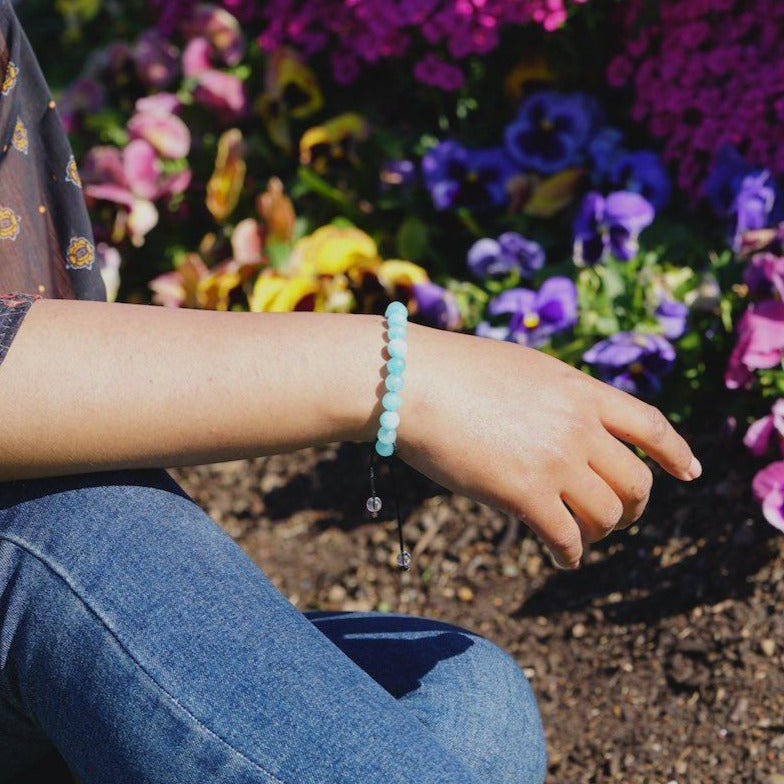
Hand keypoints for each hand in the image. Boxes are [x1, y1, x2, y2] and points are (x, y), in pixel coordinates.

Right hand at [396, 324, 700, 568]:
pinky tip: (562, 557)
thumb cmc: (453, 370)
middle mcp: (579, 427)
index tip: (690, 472)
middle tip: (617, 518)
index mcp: (580, 390)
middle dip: (633, 507)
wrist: (409, 381)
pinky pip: (567, 539)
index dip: (676, 452)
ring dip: (598, 532)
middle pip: (636, 482)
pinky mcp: (524, 495)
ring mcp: (555, 461)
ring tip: (578, 536)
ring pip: (606, 515)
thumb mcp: (523, 368)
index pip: (651, 424)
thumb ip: (558, 395)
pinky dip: (570, 554)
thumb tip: (569, 423)